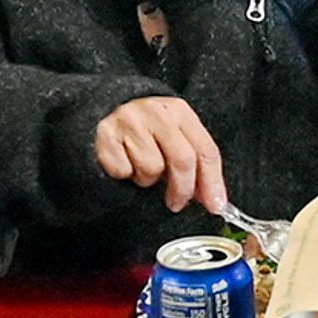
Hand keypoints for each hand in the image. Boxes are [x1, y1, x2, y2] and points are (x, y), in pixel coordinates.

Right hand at [93, 96, 228, 214]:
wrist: (102, 112)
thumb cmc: (145, 131)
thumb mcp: (174, 138)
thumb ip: (195, 163)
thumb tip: (211, 198)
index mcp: (179, 111)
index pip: (205, 150)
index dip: (212, 182)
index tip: (215, 206)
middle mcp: (156, 112)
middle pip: (182, 160)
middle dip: (183, 189)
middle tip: (177, 203)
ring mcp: (129, 121)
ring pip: (151, 168)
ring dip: (147, 178)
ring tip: (141, 167)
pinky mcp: (106, 135)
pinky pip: (123, 171)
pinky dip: (124, 174)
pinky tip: (124, 162)